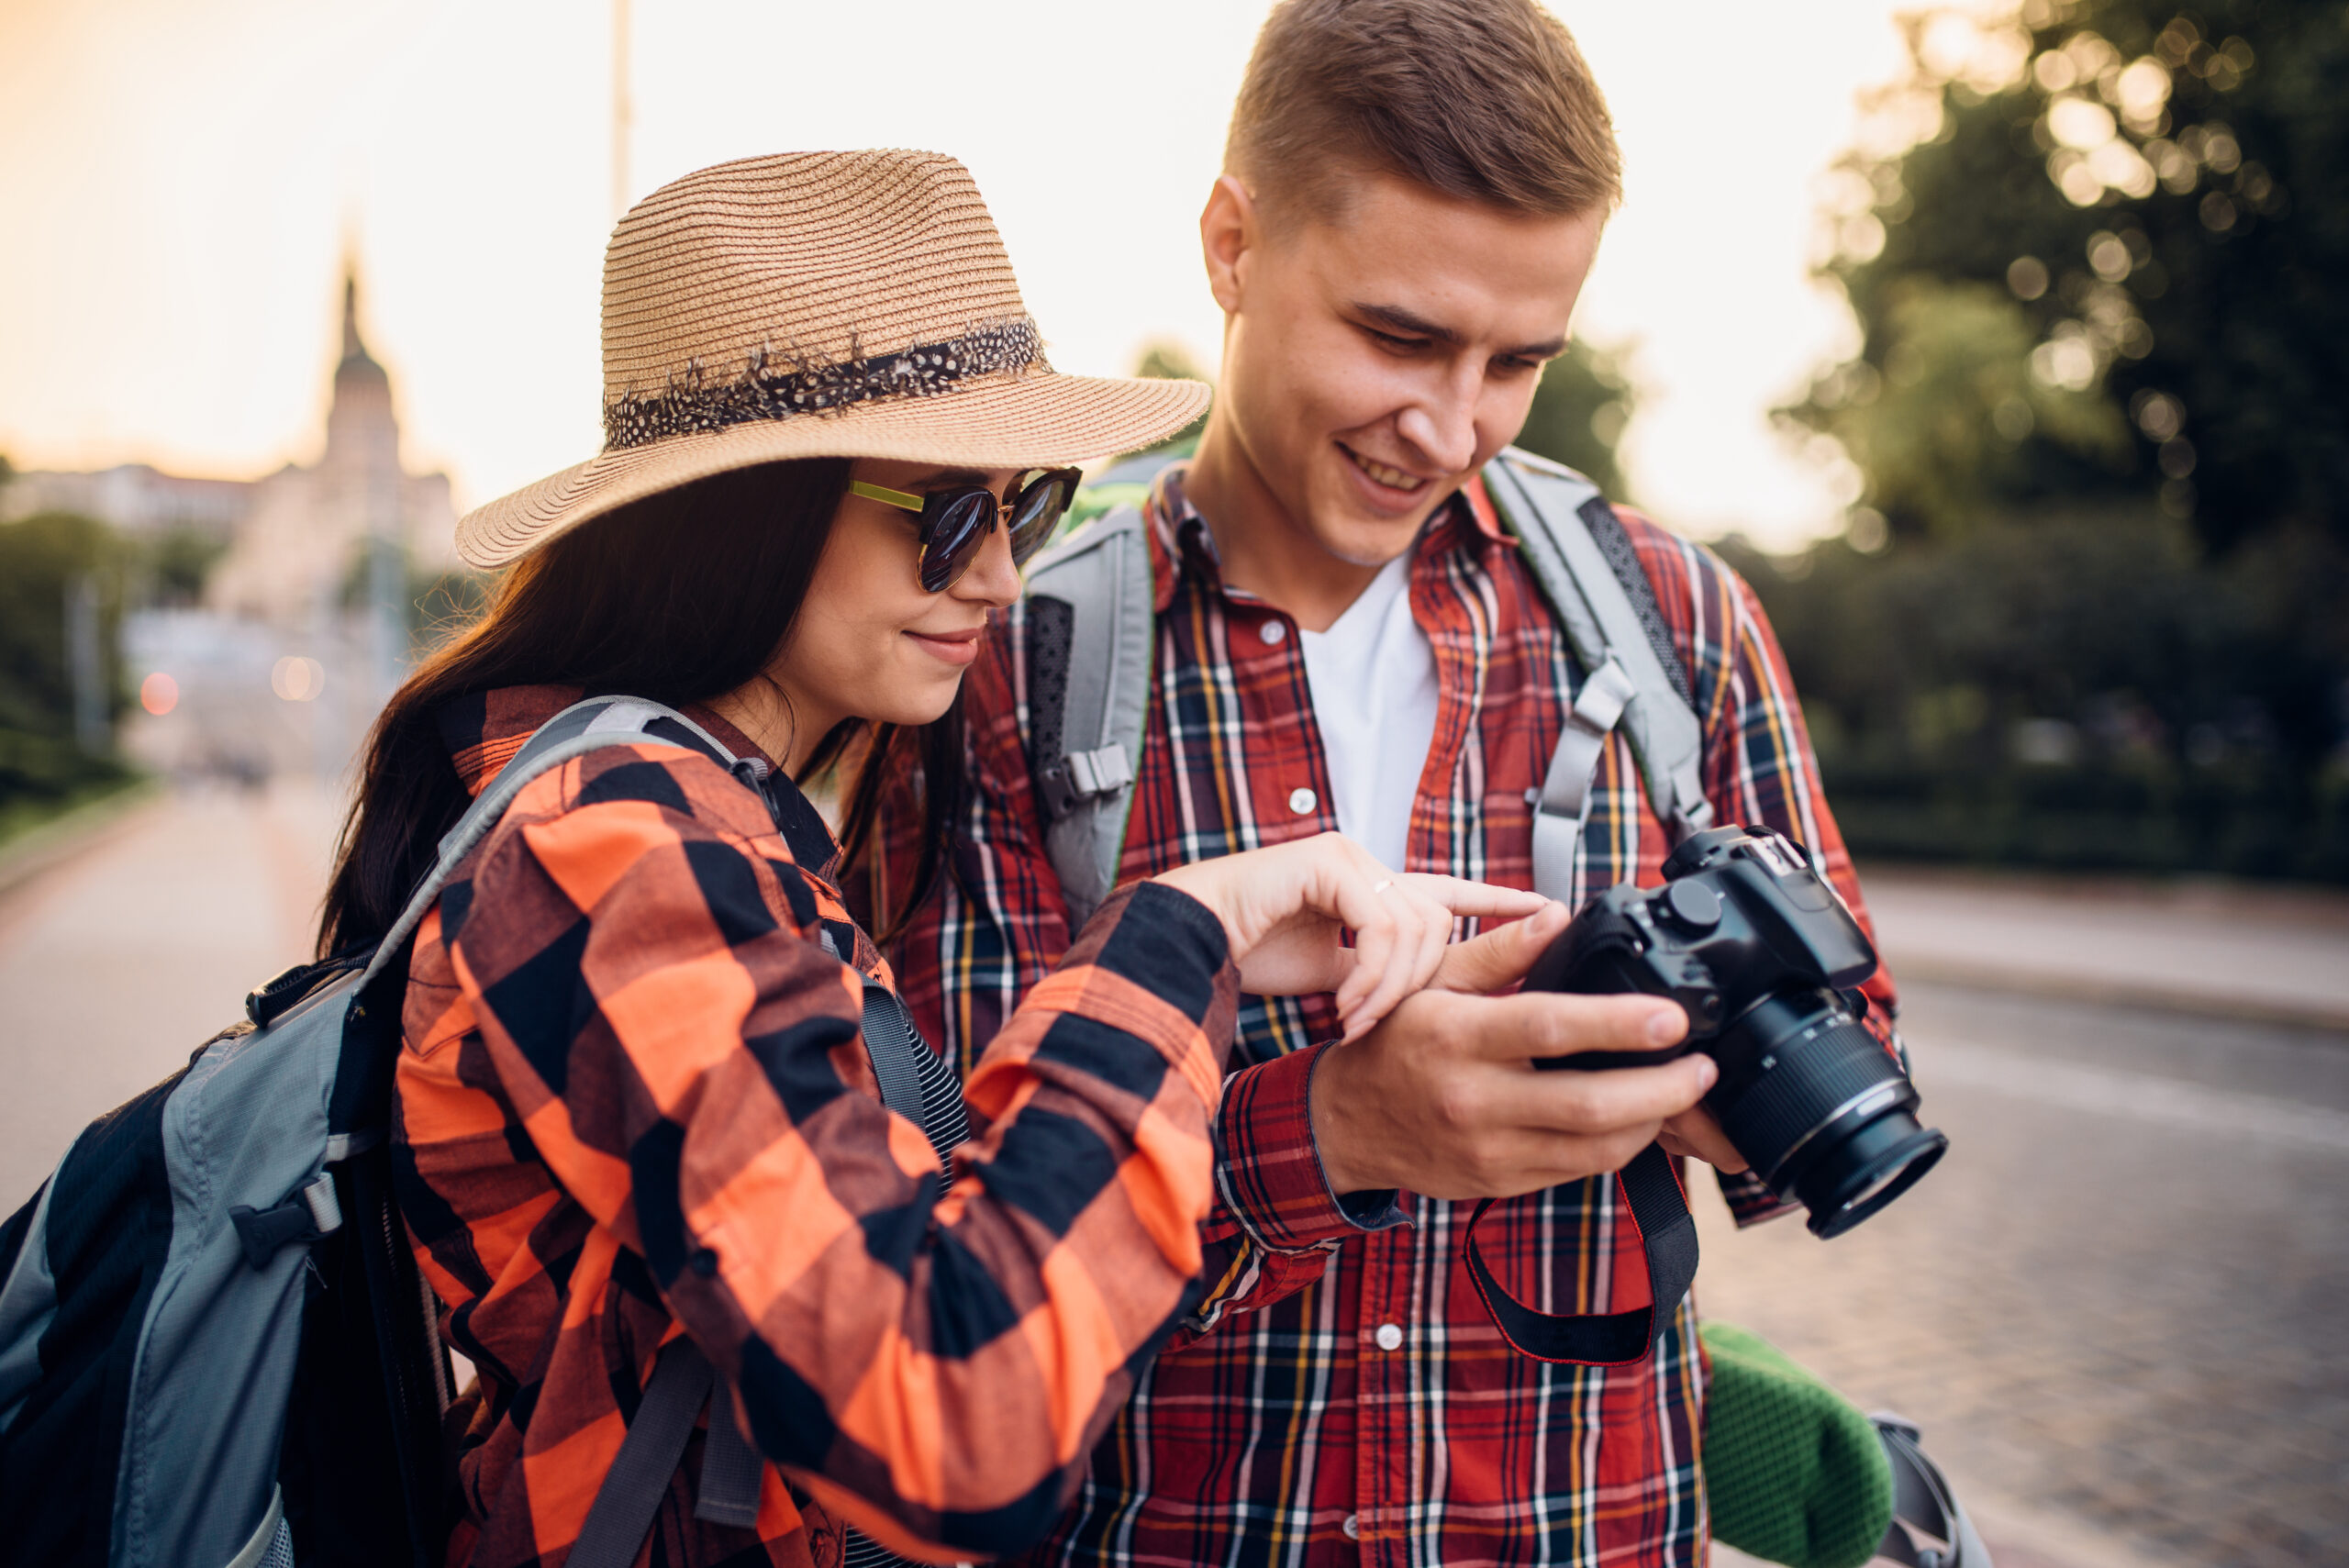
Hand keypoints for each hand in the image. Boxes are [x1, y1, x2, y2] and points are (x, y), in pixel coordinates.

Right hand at [1152, 833, 1545, 1041]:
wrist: (1191, 939)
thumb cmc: (1249, 951)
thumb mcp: (1334, 975)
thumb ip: (1382, 975)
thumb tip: (1430, 1000)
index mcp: (1371, 887)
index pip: (1450, 890)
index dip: (1499, 900)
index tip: (1547, 911)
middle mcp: (1367, 864)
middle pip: (1438, 922)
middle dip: (1418, 983)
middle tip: (1372, 1024)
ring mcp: (1349, 857)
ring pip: (1416, 925)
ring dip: (1389, 988)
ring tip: (1353, 1020)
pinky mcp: (1329, 862)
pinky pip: (1378, 924)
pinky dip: (1368, 975)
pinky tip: (1343, 1005)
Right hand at [1310, 902, 1739, 1198]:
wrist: (1344, 1124)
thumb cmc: (1392, 1042)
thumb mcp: (1430, 983)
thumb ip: (1497, 953)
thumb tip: (1556, 915)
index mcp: (1457, 1038)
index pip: (1550, 1029)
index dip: (1619, 1025)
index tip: (1671, 1018)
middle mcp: (1473, 1100)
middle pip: (1588, 1105)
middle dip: (1662, 1088)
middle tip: (1702, 1067)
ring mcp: (1488, 1151)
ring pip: (1593, 1149)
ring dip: (1650, 1121)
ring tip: (1681, 1090)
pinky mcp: (1500, 1182)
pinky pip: (1576, 1171)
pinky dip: (1616, 1145)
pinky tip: (1636, 1117)